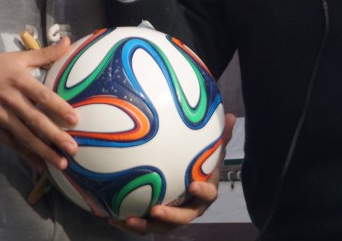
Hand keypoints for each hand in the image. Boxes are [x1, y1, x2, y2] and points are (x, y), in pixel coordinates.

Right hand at [0, 39, 77, 171]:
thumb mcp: (16, 57)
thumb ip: (44, 53)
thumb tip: (68, 42)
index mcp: (18, 80)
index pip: (42, 96)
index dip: (58, 108)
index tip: (75, 120)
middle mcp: (10, 99)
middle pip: (35, 120)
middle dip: (55, 136)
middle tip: (73, 149)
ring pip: (25, 137)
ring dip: (44, 151)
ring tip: (62, 164)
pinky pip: (12, 144)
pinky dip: (26, 156)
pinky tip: (40, 165)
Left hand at [111, 114, 237, 235]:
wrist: (190, 184)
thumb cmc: (200, 164)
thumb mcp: (211, 150)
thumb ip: (220, 136)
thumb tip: (231, 115)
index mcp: (204, 193)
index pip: (208, 195)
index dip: (202, 192)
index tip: (193, 186)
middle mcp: (190, 209)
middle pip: (183, 218)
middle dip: (169, 216)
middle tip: (155, 210)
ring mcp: (173, 216)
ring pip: (161, 226)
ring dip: (145, 225)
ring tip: (128, 219)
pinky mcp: (157, 220)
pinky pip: (144, 223)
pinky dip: (128, 222)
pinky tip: (110, 218)